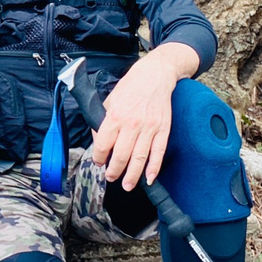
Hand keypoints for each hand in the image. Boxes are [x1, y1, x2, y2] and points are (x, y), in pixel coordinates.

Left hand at [90, 43, 198, 190]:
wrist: (155, 76)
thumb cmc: (130, 87)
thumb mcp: (109, 100)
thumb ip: (102, 120)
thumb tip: (98, 141)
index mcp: (116, 116)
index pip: (104, 144)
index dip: (99, 157)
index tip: (99, 162)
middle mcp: (132, 124)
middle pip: (121, 155)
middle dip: (114, 171)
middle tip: (111, 177)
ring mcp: (149, 128)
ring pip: (139, 158)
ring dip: (132, 175)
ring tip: (127, 185)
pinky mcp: (163, 130)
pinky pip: (158, 153)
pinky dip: (154, 168)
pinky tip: (149, 179)